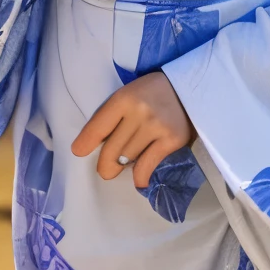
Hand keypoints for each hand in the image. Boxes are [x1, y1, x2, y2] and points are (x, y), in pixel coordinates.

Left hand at [71, 71, 194, 188]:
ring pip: (127, 158)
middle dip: (104, 165)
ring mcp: (156, 127)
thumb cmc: (153, 93)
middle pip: (111, 150)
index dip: (85, 143)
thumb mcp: (129, 94)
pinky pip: (147, 165)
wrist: (191, 88)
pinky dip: (140, 177)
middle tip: (106, 170)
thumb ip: (114, 115)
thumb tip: (97, 145)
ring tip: (123, 166)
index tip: (78, 152)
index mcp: (123, 99)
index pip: (97, 127)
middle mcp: (139, 113)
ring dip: (123, 167)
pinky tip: (139, 181)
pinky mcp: (172, 140)